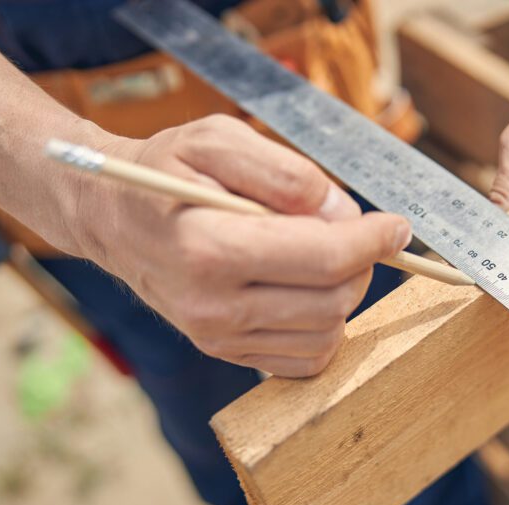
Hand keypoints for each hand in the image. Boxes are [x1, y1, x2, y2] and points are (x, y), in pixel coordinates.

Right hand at [71, 115, 411, 376]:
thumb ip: (287, 173)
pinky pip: (304, 359)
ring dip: (344, 296)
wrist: (110, 216)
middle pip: (332, 302)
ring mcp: (217, 338)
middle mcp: (213, 306)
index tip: (398, 226)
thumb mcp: (218, 139)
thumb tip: (343, 215)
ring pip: (325, 335)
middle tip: (356, 234)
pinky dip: (323, 328)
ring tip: (323, 256)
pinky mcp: (224, 353)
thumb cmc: (166, 170)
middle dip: (362, 266)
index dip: (374, 242)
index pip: (324, 259)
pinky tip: (306, 291)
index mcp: (210, 249)